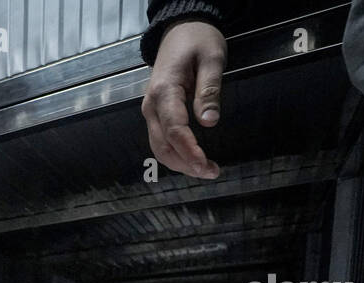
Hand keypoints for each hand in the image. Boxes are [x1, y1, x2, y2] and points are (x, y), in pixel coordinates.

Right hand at [141, 20, 226, 178]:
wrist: (179, 29)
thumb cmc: (197, 40)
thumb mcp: (211, 58)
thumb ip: (209, 90)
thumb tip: (209, 121)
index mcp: (164, 91)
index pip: (175, 130)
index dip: (190, 151)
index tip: (206, 165)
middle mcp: (151, 105)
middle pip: (163, 146)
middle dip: (186, 164)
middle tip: (212, 172)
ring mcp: (151, 111)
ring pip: (159, 148)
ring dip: (180, 163)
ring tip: (206, 169)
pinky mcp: (156, 114)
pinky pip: (161, 140)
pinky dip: (176, 154)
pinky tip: (192, 159)